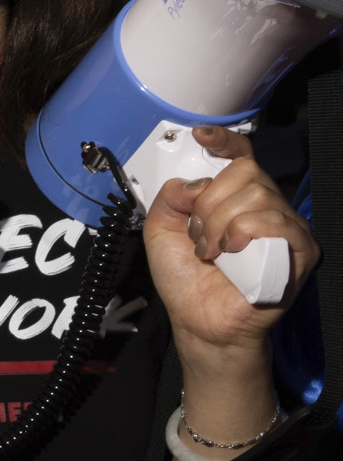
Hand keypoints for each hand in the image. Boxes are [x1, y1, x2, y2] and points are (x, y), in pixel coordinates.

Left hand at [145, 126, 317, 357]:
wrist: (200, 322)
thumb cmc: (187, 281)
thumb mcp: (160, 232)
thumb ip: (168, 200)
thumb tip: (189, 182)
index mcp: (234, 200)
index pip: (240, 158)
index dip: (225, 142)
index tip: (202, 138)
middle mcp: (264, 209)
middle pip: (246, 172)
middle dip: (210, 201)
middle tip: (197, 233)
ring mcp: (285, 229)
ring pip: (259, 195)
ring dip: (221, 222)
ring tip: (210, 251)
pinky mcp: (299, 251)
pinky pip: (277, 222)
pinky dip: (245, 232)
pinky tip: (230, 252)